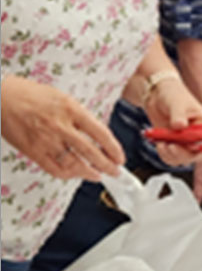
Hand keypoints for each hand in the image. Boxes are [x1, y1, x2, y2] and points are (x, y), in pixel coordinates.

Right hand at [0, 75, 123, 179]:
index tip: (120, 157)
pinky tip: (75, 174)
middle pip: (91, 152)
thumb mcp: (63, 98)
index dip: (114, 149)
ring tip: (98, 175)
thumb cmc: (31, 95)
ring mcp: (46, 140)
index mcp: (71, 110)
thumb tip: (96, 135)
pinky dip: (67, 174)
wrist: (2, 97)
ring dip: (89, 173)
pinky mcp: (33, 151)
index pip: (101, 133)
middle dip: (107, 166)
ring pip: (73, 164)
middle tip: (115, 171)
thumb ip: (79, 117)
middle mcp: (60, 126)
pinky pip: (54, 168)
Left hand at [143, 75, 201, 166]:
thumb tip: (180, 126)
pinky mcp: (174, 145)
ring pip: (182, 158)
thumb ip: (178, 114)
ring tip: (161, 144)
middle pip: (196, 153)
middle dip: (182, 154)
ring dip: (171, 155)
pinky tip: (159, 144)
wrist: (157, 96)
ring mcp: (185, 141)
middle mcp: (197, 136)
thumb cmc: (173, 95)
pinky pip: (171, 157)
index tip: (190, 147)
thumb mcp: (176, 102)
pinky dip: (164, 154)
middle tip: (170, 146)